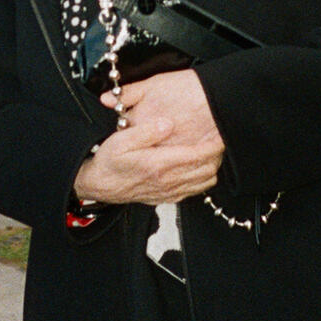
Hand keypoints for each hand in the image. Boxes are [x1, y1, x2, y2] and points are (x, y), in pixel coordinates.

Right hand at [74, 71, 223, 204]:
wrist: (100, 184)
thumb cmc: (109, 161)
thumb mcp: (121, 140)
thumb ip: (146, 131)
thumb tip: (167, 123)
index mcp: (159, 164)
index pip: (197, 156)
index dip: (213, 144)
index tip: (220, 133)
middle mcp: (167, 181)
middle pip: (207, 169)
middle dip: (217, 154)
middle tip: (218, 138)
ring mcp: (169, 191)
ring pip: (205, 182)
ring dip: (212, 166)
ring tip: (212, 150)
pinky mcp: (169, 197)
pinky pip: (195, 190)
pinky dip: (203, 178)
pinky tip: (199, 166)